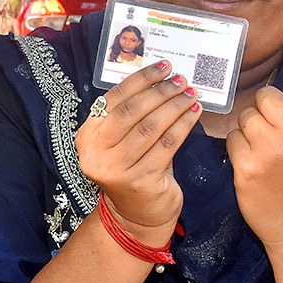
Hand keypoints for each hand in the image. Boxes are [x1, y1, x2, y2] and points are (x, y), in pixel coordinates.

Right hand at [76, 61, 201, 234]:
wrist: (136, 216)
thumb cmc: (133, 170)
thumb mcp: (122, 142)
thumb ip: (132, 115)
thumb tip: (162, 79)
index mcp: (88, 136)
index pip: (115, 99)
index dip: (142, 80)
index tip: (164, 67)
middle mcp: (96, 152)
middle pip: (133, 112)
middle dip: (161, 92)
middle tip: (182, 80)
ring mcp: (116, 169)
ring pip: (151, 127)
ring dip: (175, 107)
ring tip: (191, 94)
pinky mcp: (140, 181)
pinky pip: (167, 145)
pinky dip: (184, 126)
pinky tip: (194, 114)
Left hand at [226, 16, 282, 253]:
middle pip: (265, 97)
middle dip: (264, 112)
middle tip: (274, 138)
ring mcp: (272, 149)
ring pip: (245, 117)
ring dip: (249, 131)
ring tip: (266, 156)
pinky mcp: (247, 164)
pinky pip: (232, 138)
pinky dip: (238, 150)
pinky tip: (253, 168)